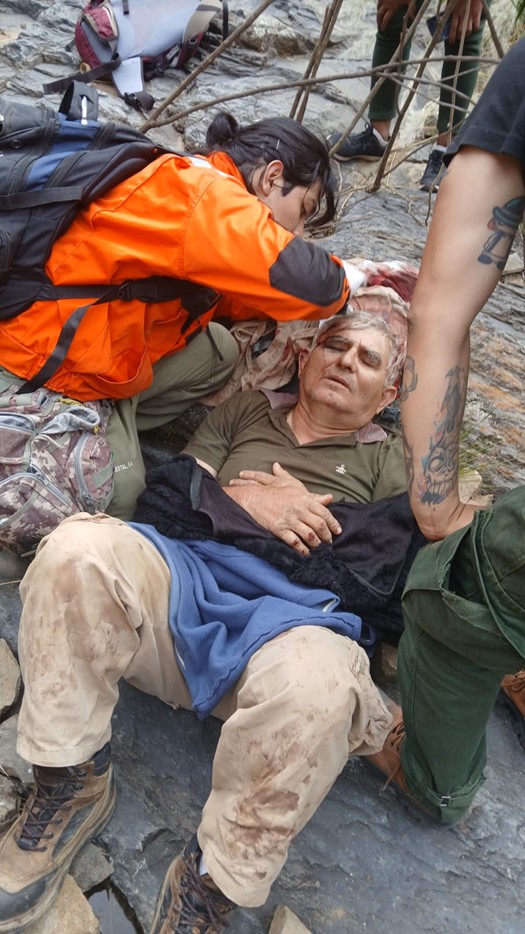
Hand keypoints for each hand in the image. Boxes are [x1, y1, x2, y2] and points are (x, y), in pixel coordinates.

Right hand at [226, 462, 341, 554]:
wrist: (252, 497)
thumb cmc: (274, 491)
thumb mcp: (294, 488)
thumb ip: (313, 494)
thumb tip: (329, 497)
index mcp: (304, 499)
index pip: (324, 512)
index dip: (333, 523)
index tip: (338, 531)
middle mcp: (299, 509)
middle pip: (319, 525)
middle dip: (326, 536)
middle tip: (329, 543)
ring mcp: (289, 520)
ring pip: (309, 535)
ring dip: (316, 544)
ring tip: (319, 549)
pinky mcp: (279, 529)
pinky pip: (295, 542)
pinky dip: (302, 549)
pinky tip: (305, 553)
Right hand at [376, 0, 410, 31]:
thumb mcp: (411, 0)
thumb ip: (412, 9)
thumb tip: (412, 18)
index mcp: (392, 7)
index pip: (386, 19)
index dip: (384, 25)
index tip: (383, 29)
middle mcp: (386, 4)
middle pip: (379, 15)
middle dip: (378, 21)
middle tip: (379, 25)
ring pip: (378, 7)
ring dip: (378, 12)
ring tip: (380, 15)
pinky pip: (379, 1)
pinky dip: (379, 4)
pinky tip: (381, 5)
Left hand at [447, 0, 483, 44]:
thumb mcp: (451, 2)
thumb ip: (449, 9)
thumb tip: (443, 17)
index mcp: (455, 13)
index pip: (452, 28)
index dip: (452, 37)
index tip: (451, 43)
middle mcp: (462, 16)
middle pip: (460, 32)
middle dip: (459, 37)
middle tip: (458, 38)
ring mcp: (470, 15)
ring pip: (468, 31)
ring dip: (466, 34)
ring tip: (466, 32)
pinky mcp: (478, 14)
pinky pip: (476, 26)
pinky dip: (475, 28)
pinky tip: (473, 26)